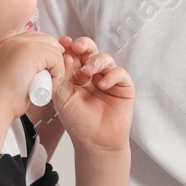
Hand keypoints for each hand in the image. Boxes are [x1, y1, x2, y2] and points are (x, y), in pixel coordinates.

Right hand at [0, 31, 64, 118]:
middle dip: (53, 55)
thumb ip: (19, 67)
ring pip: (51, 48)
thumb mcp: (8, 77)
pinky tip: (51, 83)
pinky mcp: (31, 52)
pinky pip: (55, 57)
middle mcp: (11, 41)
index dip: (44, 50)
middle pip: (43, 39)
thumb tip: (37, 68)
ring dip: (56, 66)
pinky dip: (58, 71)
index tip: (49, 65)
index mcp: (4, 46)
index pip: (31, 39)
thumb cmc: (0, 99)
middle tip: (55, 72)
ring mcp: (20, 44)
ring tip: (49, 83)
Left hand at [49, 35, 133, 154]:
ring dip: (95, 62)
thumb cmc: (77, 122)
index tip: (62, 43)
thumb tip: (65, 55)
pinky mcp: (123, 86)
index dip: (68, 46)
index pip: (73, 54)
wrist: (95, 143)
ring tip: (86, 73)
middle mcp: (93, 74)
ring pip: (105, 58)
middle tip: (77, 48)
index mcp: (75, 75)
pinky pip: (119, 72)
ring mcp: (108, 79)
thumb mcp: (62, 99)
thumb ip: (61, 77)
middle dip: (84, 45)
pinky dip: (111, 75)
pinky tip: (102, 85)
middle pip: (90, 50)